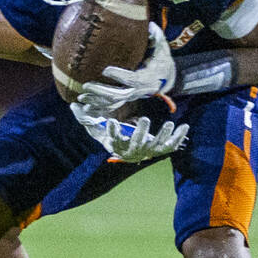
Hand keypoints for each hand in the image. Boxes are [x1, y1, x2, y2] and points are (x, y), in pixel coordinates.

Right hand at [70, 103, 187, 162]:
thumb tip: (73, 104)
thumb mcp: (99, 127)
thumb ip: (86, 117)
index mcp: (118, 147)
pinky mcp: (162, 150)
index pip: (114, 141)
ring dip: (162, 136)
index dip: (113, 133)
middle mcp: (133, 152)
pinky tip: (184, 126)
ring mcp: (149, 152)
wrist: (132, 151)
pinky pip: (172, 146)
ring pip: (157, 147)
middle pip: (137, 145)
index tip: (112, 122)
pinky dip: (179, 137)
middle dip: (141, 133)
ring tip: (167, 123)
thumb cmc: (114, 136)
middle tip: (143, 119)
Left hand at [78, 21, 174, 113]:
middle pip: (118, 95)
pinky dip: (98, 107)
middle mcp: (137, 91)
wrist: (165, 80)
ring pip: (112, 103)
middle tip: (86, 85)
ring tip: (81, 97)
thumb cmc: (161, 62)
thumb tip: (150, 25)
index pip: (132, 79)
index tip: (105, 70)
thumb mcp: (162, 50)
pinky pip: (111, 106)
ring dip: (96, 101)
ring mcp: (130, 97)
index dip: (119, 76)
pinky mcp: (125, 99)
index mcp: (146, 78)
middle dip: (101, 91)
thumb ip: (156, 38)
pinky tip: (85, 106)